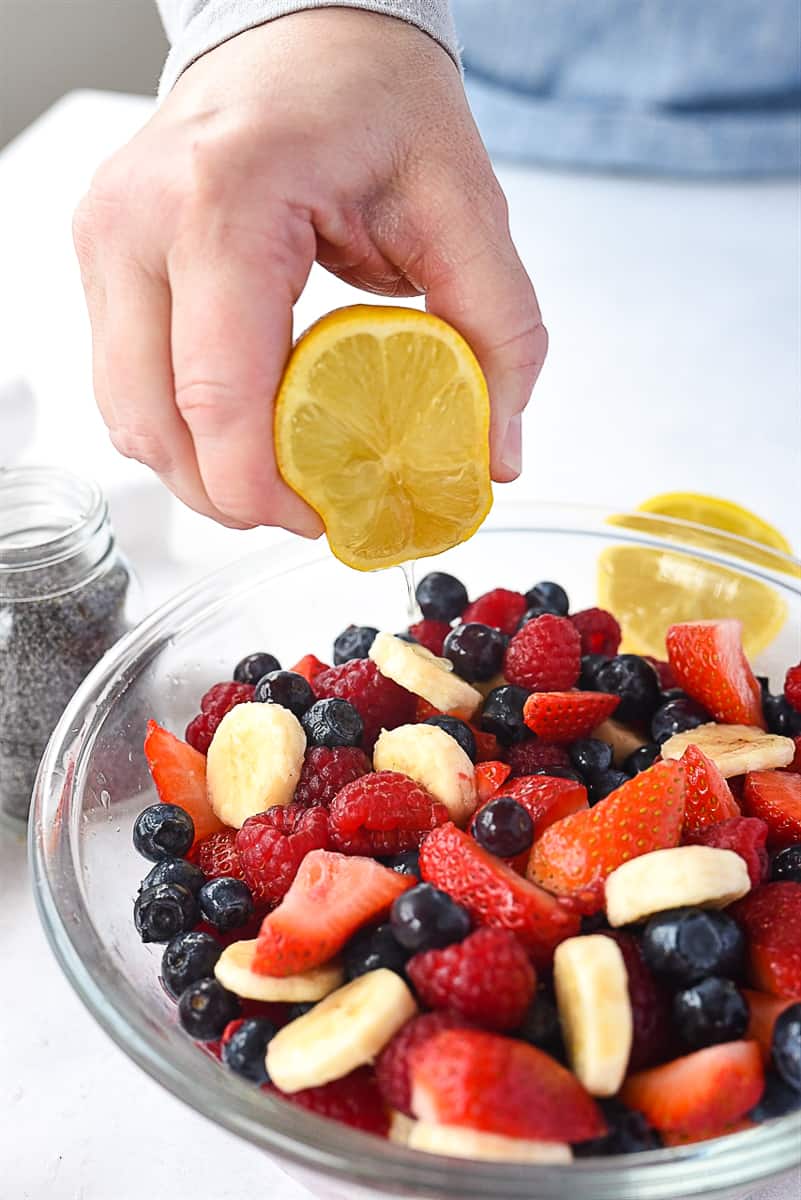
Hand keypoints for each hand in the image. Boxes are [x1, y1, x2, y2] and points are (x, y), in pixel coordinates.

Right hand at [73, 9, 545, 532]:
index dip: (263, 486)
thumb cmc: (371, 97)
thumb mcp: (463, 202)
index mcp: (224, 199)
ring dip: (200, 471)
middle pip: (156, 423)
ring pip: (127, 415)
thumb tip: (493, 456)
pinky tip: (244, 428)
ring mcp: (106, 239)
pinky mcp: (103, 258)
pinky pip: (126, 382)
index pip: (216, 390)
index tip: (323, 519)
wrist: (302, 31)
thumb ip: (499, 332)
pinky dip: (182, 428)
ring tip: (279, 476)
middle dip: (230, 495)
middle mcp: (137, 220)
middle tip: (307, 511)